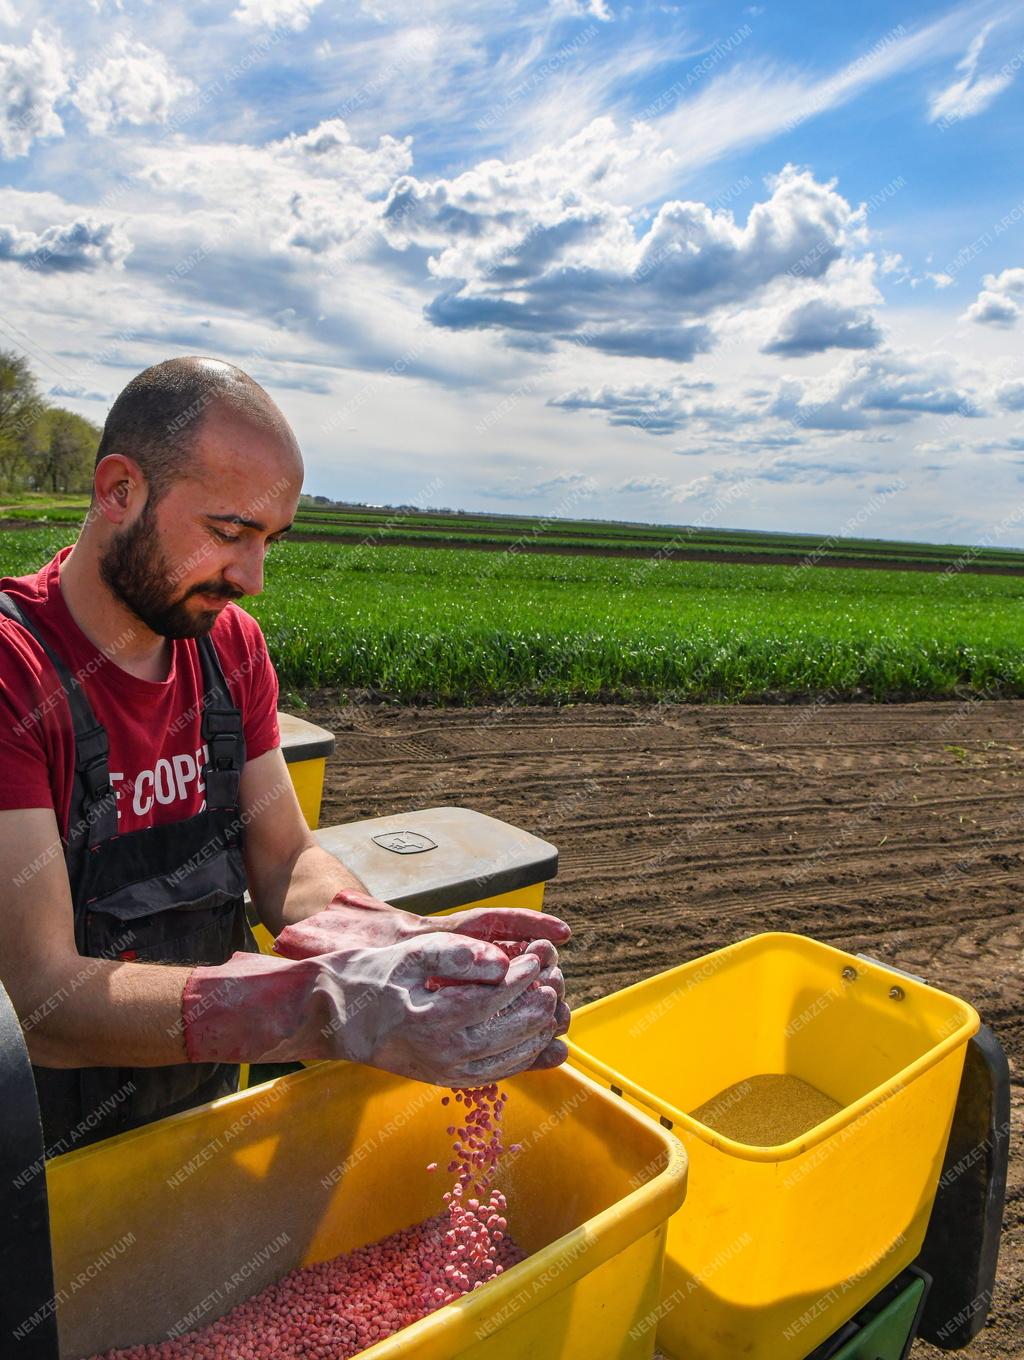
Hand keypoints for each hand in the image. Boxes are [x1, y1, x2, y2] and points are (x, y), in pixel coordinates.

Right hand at [273, 891, 571, 1055]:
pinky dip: (522, 1056)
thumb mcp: (411, 955)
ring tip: (552, 1003)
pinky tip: (536, 1037)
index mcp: (434, 1020)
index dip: (524, 975)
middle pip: (510, 1030)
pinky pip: (497, 1073)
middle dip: (539, 1002)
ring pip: (509, 1057)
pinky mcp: (448, 1079)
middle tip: (555, 977)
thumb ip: (456, 955)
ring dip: (538, 1031)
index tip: (538, 955)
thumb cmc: (375, 978)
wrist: (340, 1018)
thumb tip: (500, 961)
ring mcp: (447, 1071)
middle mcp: (443, 1053)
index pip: (496, 998)